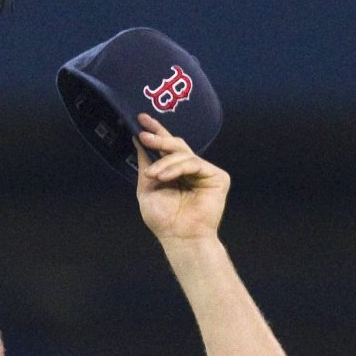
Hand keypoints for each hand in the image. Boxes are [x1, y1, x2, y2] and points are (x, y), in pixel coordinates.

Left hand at [134, 114, 229, 245]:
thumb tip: (138, 141)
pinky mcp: (217, 176)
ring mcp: (204, 172)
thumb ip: (145, 165)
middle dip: (159, 137)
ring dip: (164, 163)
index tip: (140, 119)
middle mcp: (190, 170)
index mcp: (175, 172)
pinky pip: (194, 163)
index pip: (166, 147)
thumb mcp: (147, 188)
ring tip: (153, 175)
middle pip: (176, 145)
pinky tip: (164, 177)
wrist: (180, 237)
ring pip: (183, 154)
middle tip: (144, 134)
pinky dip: (177, 169)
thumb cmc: (163, 219)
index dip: (156, 131)